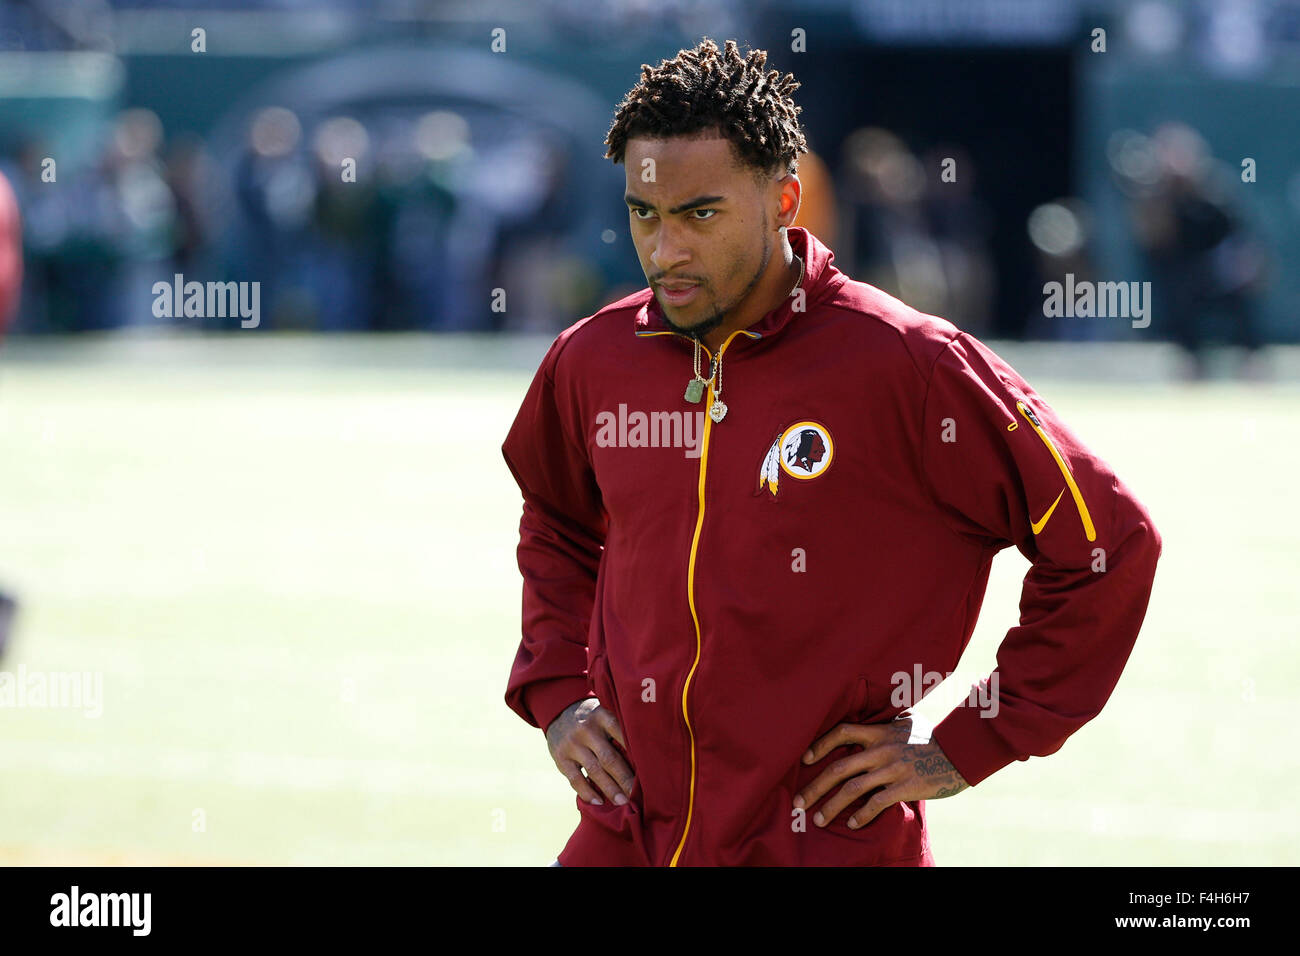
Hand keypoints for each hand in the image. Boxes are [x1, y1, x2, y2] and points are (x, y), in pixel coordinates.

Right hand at [545, 698, 634, 806]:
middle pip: (609, 758)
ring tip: (622, 802)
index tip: (647, 769)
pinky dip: (588, 792)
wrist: (558, 711)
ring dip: (610, 789)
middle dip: (625, 778)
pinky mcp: (561, 758)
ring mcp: (572, 745)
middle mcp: (586, 730)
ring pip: (594, 770)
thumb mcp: (603, 715)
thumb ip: (617, 731)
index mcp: (601, 716)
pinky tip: (599, 802)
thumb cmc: (592, 718)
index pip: (621, 733)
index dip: (634, 752)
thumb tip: (639, 759)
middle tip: (637, 795)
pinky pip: (575, 779)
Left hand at [792, 713, 968, 828]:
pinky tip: (852, 824)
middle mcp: (882, 749)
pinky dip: (862, 815)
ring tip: (818, 819)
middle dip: (815, 786)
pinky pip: (877, 803)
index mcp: (880, 732)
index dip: (820, 744)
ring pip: (853, 788)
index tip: (805, 759)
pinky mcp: (906, 786)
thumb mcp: (909, 722)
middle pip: (839, 767)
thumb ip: (889, 722)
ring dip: (832, 805)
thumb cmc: (935, 736)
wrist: (963, 751)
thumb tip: (879, 717)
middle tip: (798, 802)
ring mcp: (893, 768)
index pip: (842, 732)